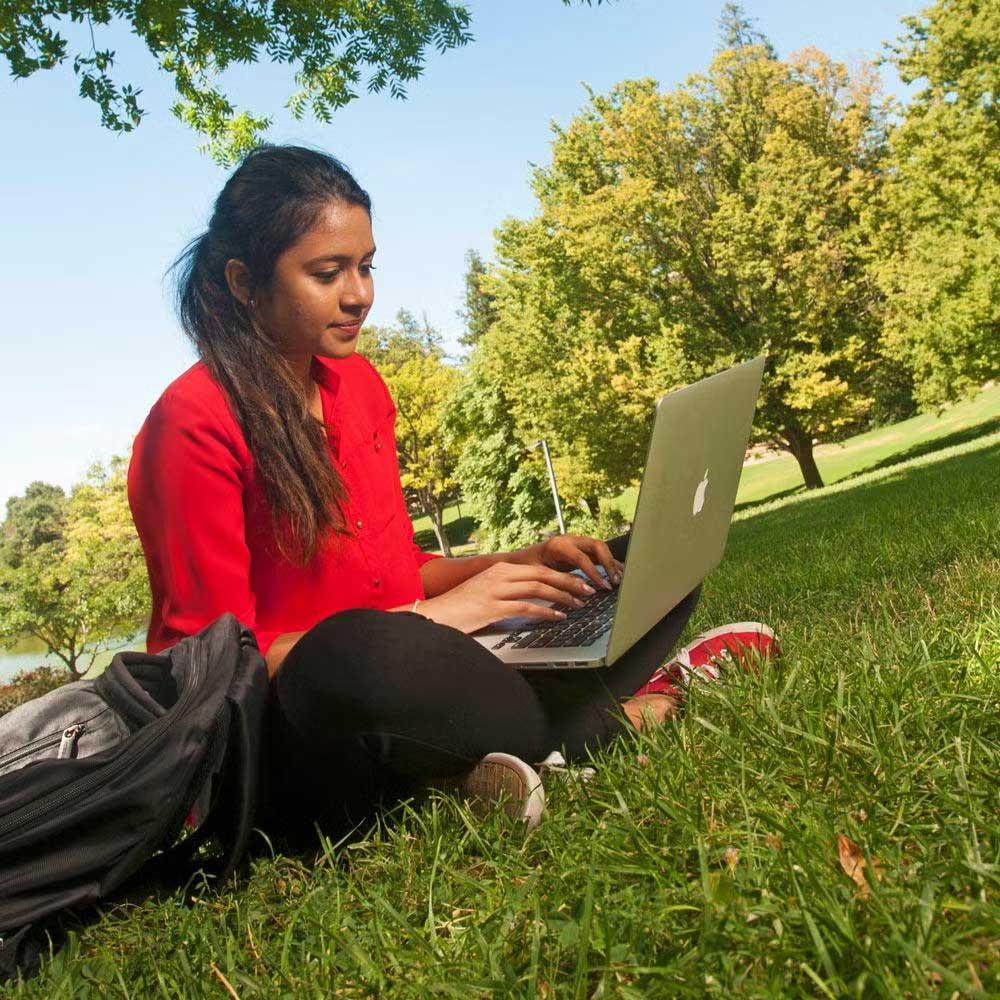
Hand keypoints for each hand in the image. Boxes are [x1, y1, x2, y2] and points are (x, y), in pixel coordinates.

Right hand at [416, 561, 598, 633]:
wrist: (435, 615)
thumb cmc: (462, 607)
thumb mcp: (487, 591)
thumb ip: (508, 589)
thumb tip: (534, 596)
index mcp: (500, 569)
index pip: (538, 568)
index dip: (562, 576)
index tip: (579, 583)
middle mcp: (499, 575)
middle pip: (542, 574)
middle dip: (569, 583)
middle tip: (587, 591)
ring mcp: (495, 590)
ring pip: (538, 588)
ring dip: (562, 597)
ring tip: (578, 605)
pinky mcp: (492, 607)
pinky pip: (526, 607)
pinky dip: (545, 612)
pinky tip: (557, 617)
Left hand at [515, 534, 624, 592]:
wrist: (519, 560)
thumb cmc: (525, 567)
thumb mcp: (538, 574)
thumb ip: (558, 579)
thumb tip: (578, 589)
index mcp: (559, 545)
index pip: (582, 557)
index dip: (594, 572)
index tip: (601, 587)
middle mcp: (570, 540)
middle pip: (597, 546)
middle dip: (608, 563)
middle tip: (614, 581)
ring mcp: (577, 543)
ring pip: (600, 548)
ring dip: (612, 563)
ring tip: (620, 579)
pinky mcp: (580, 550)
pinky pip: (598, 554)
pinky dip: (609, 563)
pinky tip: (618, 574)